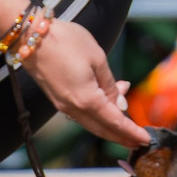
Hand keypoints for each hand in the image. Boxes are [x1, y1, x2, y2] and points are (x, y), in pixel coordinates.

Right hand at [23, 19, 147, 146]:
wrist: (30, 36)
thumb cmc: (66, 42)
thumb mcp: (97, 59)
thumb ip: (110, 85)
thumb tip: (120, 105)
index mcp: (87, 100)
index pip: (115, 122)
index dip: (132, 132)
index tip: (147, 140)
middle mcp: (74, 108)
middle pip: (103, 129)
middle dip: (122, 136)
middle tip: (139, 140)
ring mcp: (63, 105)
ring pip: (92, 124)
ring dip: (111, 126)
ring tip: (128, 123)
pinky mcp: (58, 98)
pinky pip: (82, 115)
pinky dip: (98, 116)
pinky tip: (108, 104)